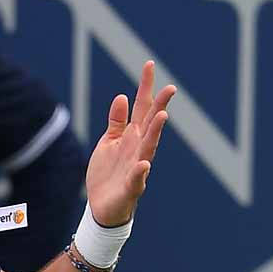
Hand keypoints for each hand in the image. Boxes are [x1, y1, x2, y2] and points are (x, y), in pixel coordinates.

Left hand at [84, 60, 176, 226]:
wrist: (103, 207)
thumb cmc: (109, 173)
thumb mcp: (108, 142)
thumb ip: (116, 121)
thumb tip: (121, 96)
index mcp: (132, 136)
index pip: (141, 107)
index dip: (145, 86)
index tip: (148, 64)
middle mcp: (138, 148)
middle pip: (150, 124)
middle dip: (160, 106)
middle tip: (170, 88)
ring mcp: (137, 167)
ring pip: (149, 148)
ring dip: (156, 132)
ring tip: (162, 116)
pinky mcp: (131, 187)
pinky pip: (137, 179)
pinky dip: (140, 172)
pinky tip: (144, 164)